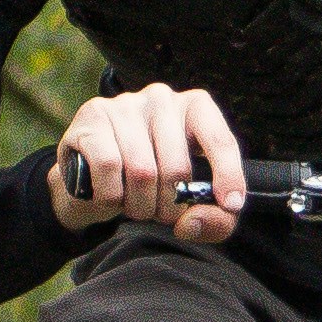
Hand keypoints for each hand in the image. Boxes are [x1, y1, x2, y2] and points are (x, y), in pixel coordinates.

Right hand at [51, 84, 247, 245]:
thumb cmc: (152, 186)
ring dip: (139, 206)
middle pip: (177, 168)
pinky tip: (110, 194)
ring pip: (142, 172)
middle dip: (169, 207)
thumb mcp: (191, 204)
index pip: (220, 139)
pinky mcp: (92, 116)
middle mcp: (162, 98)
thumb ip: (214, 222)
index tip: (230, 204)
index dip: (229, 175)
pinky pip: (109, 167)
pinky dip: (110, 195)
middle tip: (160, 213)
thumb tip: (190, 223)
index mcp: (194, 108)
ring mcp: (125, 104)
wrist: (92, 179)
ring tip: (134, 204)